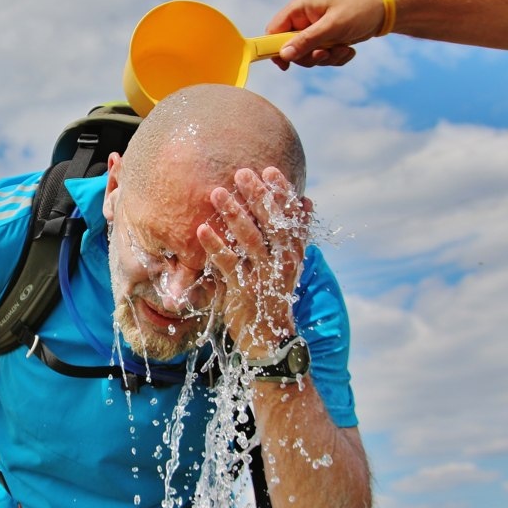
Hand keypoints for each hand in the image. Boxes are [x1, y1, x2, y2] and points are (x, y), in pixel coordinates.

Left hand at [197, 167, 311, 357]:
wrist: (268, 338)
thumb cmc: (272, 293)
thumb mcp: (288, 263)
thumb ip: (292, 233)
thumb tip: (305, 200)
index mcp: (294, 252)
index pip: (291, 217)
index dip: (281, 193)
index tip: (270, 170)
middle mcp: (282, 262)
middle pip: (272, 223)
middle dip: (256, 196)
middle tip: (241, 173)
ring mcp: (263, 276)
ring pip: (250, 240)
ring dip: (233, 214)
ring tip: (217, 193)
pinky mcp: (243, 291)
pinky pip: (228, 264)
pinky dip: (215, 246)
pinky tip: (202, 229)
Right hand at [266, 0, 383, 68]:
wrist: (386, 9)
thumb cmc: (360, 9)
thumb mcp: (332, 26)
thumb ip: (306, 41)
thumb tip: (283, 55)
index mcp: (300, 8)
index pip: (274, 31)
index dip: (275, 49)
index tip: (286, 65)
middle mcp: (304, 18)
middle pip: (290, 48)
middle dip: (310, 56)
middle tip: (326, 54)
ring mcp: (315, 29)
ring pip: (307, 55)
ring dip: (326, 58)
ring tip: (343, 48)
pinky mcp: (326, 39)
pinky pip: (322, 57)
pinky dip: (335, 58)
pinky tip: (348, 48)